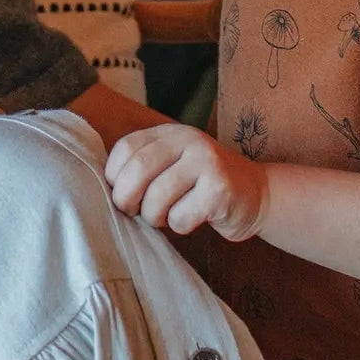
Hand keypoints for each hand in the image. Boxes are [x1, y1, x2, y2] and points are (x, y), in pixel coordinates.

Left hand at [105, 123, 268, 241]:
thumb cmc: (201, 187)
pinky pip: (181, 216)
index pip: (126, 148)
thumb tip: (101, 188)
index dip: (114, 176)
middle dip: (127, 199)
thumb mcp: (173, 165)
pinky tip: (192, 219)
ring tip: (166, 216)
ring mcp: (207, 163)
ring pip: (157, 197)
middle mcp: (189, 140)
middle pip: (138, 170)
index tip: (120, 194)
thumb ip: (143, 168)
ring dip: (154, 217)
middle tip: (133, 212)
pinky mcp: (220, 190)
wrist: (257, 194)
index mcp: (170, 133)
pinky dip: (179, 226)